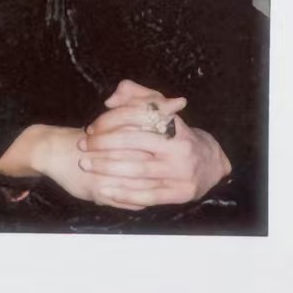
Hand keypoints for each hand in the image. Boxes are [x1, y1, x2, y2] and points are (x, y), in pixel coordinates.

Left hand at [76, 77, 231, 208]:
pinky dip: (124, 193)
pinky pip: (148, 195)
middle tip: (82, 146)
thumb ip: (137, 97)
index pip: (137, 116)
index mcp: (175, 124)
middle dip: (103, 144)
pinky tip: (104, 190)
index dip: (109, 121)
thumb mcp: (163, 112)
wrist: (210, 164)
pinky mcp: (181, 192)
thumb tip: (111, 100)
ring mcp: (181, 171)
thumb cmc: (176, 137)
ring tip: (85, 164)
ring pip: (137, 170)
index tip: (91, 128)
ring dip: (107, 168)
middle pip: (134, 142)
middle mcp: (179, 146)